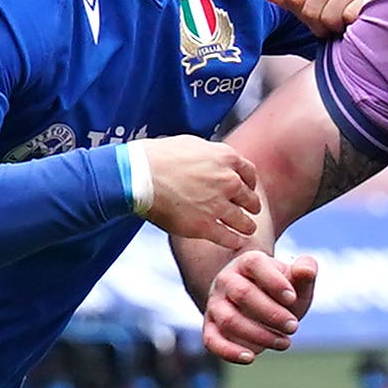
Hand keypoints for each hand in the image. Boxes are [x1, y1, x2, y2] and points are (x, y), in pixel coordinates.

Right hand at [135, 135, 260, 248]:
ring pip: (244, 221)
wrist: (138, 174)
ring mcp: (218, 204)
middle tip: (249, 211)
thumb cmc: (157, 157)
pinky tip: (235, 242)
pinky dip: (234, 241)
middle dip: (250, 206)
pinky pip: (229, 238)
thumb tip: (216, 161)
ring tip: (245, 229)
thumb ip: (211, 155)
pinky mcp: (205, 225)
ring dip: (246, 226)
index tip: (248, 190)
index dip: (250, 184)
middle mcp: (228, 181)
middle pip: (250, 199)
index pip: (250, 174)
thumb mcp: (192, 144)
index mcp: (226, 158)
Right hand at [203, 247, 316, 362]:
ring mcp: (215, 304)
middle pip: (243, 293)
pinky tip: (251, 358)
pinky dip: (229, 352)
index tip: (292, 298)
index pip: (255, 264)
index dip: (274, 282)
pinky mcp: (211, 328)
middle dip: (272, 313)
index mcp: (248, 262)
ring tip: (285, 342)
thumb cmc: (282, 293)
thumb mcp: (297, 282)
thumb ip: (306, 271)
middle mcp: (226, 280)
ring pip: (229, 319)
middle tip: (294, 326)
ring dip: (259, 335)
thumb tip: (307, 270)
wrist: (265, 309)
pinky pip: (212, 341)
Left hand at [265, 0, 384, 39]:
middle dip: (321, 24)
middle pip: (310, 10)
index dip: (305, 15)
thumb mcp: (316, 1)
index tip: (322, 12)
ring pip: (328, 17)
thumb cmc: (346, 6)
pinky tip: (361, 21)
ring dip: (337, 28)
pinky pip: (347, 19)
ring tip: (349, 21)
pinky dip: (352, 27)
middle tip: (337, 21)